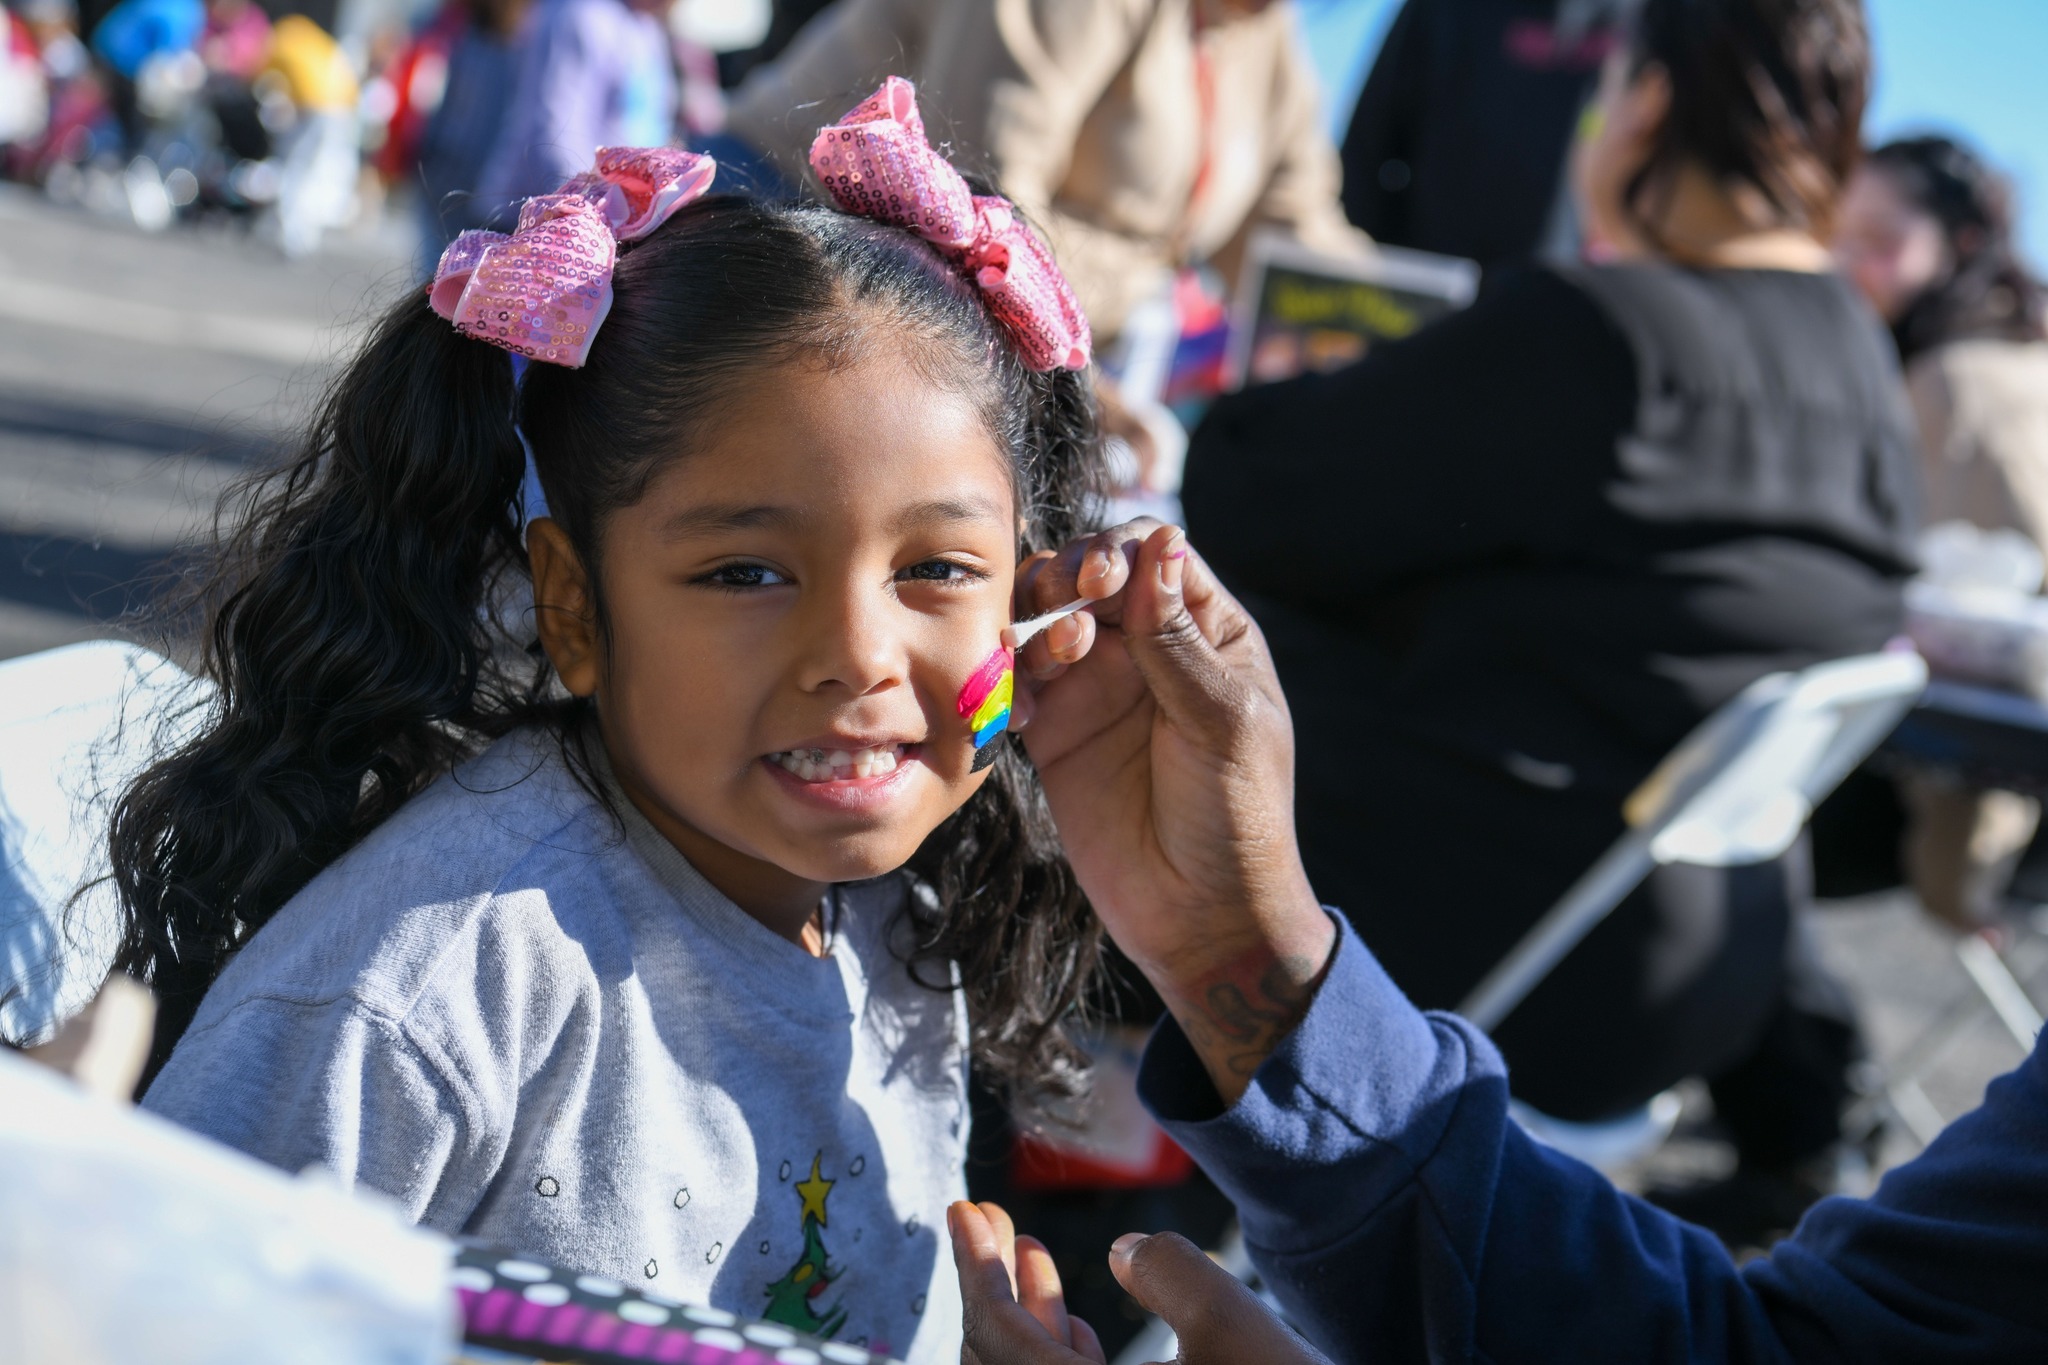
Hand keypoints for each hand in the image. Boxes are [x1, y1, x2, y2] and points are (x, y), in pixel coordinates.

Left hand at [951, 1202, 1330, 1364]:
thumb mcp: (1232, 1322)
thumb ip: (1168, 1269)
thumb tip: (1124, 1251)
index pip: (995, 1334)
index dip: (974, 1264)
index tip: (964, 1209)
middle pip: (998, 1359)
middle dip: (992, 1282)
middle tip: (987, 1220)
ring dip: (1028, 1314)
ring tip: (1028, 1251)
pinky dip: (1057, 1356)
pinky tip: (1071, 1321)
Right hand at [1009, 522, 1333, 1100]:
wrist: (1199, 916)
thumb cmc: (1237, 815)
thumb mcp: (1222, 720)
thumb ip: (1177, 638)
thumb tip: (1158, 543)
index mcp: (1205, 632)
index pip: (1152, 556)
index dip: (1119, 554)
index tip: (1101, 583)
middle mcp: (1145, 649)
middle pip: (1086, 576)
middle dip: (1065, 577)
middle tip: (1060, 606)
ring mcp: (1095, 688)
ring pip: (1042, 621)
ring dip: (1035, 624)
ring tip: (1056, 659)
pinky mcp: (1054, 733)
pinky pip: (1014, 685)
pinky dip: (1006, 682)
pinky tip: (1023, 711)